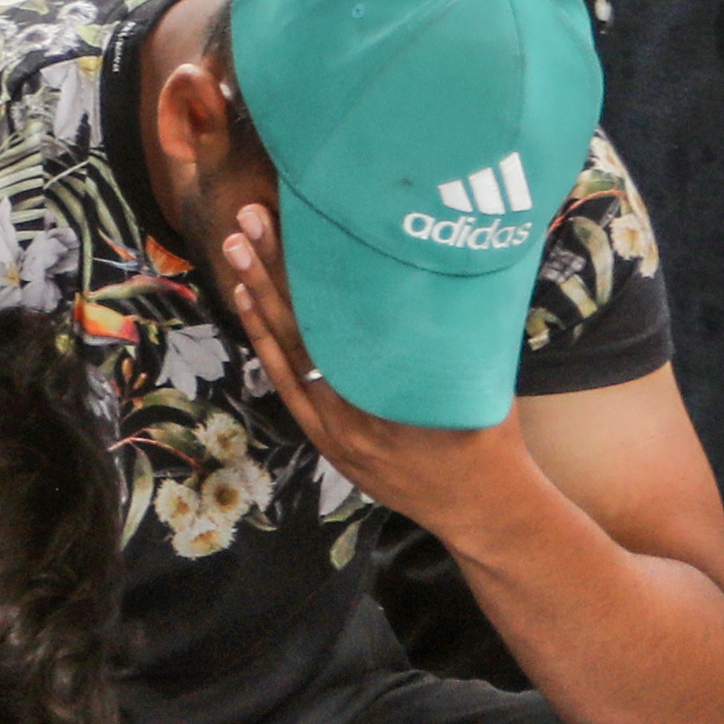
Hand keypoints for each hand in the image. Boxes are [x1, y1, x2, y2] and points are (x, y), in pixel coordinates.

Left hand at [214, 191, 523, 537]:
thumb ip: (447, 326)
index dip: (315, 267)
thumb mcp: (473, 370)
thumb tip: (438, 263)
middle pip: (303, 325)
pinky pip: (287, 383)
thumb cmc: (488, 431)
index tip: (298, 220)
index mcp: (391, 386)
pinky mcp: (326, 439)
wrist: (480, 507)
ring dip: (260, 297)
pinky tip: (248, 303)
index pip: (339, 315)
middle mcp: (353, 407)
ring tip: (236, 246)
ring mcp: (333, 427)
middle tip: (249, 217)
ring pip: (286, 353)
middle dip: (274, 268)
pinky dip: (266, 343)